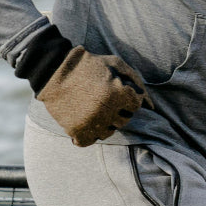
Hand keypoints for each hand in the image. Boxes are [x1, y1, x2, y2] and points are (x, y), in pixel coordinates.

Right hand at [37, 47, 154, 146]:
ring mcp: (90, 123)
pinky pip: (91, 141)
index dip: (128, 97)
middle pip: (124, 120)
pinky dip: (91, 133)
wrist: (54, 70)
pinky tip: (87, 121)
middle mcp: (105, 111)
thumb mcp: (116, 64)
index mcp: (117, 93)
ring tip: (97, 108)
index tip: (118, 91)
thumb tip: (151, 105)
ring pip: (109, 132)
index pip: (136, 105)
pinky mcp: (75, 130)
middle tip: (106, 99)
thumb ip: (137, 82)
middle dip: (119, 110)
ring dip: (106, 122)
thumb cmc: (90, 65)